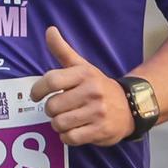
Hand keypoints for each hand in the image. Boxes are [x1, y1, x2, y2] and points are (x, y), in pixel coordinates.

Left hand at [29, 27, 131, 146]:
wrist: (131, 106)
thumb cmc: (99, 87)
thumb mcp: (83, 67)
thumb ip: (63, 50)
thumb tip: (49, 30)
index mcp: (84, 74)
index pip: (51, 80)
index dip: (38, 90)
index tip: (36, 95)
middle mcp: (92, 92)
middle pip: (52, 106)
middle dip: (51, 110)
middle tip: (59, 109)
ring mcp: (97, 112)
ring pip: (60, 123)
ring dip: (59, 125)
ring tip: (67, 120)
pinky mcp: (100, 130)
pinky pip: (70, 138)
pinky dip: (68, 137)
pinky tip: (75, 130)